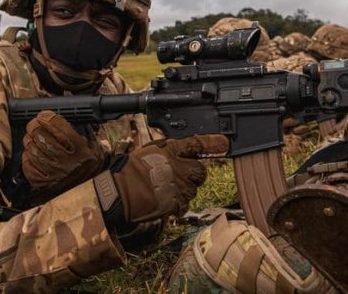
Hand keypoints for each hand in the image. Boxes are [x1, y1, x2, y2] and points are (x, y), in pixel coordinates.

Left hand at [22, 110, 104, 192]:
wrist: (91, 194)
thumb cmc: (91, 168)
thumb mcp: (96, 148)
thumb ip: (86, 133)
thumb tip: (75, 118)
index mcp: (78, 148)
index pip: (56, 124)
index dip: (46, 116)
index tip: (44, 115)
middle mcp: (64, 159)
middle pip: (40, 135)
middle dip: (34, 126)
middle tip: (34, 124)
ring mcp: (52, 172)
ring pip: (32, 148)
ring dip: (29, 141)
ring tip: (32, 138)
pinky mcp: (43, 182)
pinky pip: (28, 165)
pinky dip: (27, 157)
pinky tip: (31, 154)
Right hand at [112, 135, 228, 223]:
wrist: (121, 192)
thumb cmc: (132, 169)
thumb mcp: (151, 151)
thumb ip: (170, 152)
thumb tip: (182, 154)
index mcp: (172, 150)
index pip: (198, 143)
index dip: (214, 143)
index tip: (225, 142)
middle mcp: (180, 167)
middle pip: (201, 172)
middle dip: (194, 175)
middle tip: (179, 176)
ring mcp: (180, 186)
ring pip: (192, 190)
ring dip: (183, 190)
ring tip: (164, 188)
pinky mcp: (177, 203)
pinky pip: (184, 204)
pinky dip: (176, 204)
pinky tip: (163, 199)